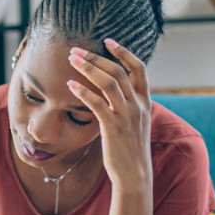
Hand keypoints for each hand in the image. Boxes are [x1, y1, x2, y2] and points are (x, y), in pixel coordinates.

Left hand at [66, 40, 152, 190]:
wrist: (134, 174)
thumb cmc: (130, 148)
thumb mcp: (135, 122)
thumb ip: (126, 104)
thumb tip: (111, 90)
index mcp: (144, 101)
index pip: (139, 68)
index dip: (124, 52)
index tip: (108, 41)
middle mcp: (137, 105)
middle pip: (118, 71)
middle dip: (95, 57)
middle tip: (76, 50)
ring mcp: (126, 115)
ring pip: (108, 82)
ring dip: (87, 68)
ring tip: (71, 60)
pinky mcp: (113, 127)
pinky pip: (96, 103)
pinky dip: (82, 91)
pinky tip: (70, 85)